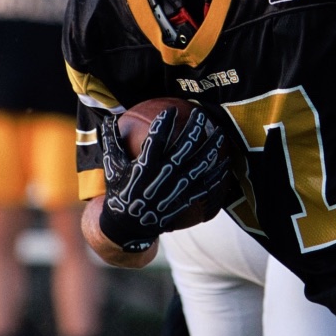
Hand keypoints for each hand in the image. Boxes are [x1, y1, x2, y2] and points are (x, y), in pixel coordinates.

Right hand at [98, 107, 232, 249]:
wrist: (128, 227)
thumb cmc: (119, 191)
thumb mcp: (111, 167)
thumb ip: (111, 142)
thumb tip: (109, 119)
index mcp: (142, 168)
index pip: (155, 141)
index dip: (164, 124)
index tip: (171, 109)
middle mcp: (160, 178)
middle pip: (182, 150)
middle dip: (193, 130)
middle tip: (201, 114)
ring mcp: (174, 190)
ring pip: (198, 166)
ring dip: (210, 149)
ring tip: (219, 133)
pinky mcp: (183, 201)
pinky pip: (204, 187)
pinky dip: (216, 175)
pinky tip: (226, 162)